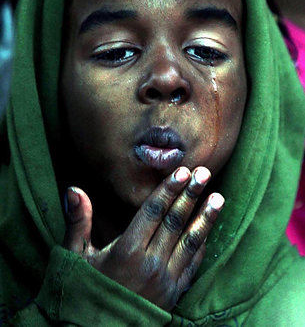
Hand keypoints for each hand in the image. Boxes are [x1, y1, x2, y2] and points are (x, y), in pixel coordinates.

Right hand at [63, 166, 224, 310]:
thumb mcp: (75, 257)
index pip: (153, 212)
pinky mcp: (173, 295)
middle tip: (204, 173)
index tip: (182, 171)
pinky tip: (209, 230)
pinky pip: (192, 265)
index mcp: (127, 252)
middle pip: (175, 223)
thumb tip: (74, 189)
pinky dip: (202, 245)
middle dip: (191, 195)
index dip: (169, 190)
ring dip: (205, 218)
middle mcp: (150, 264)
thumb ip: (78, 221)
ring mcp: (165, 281)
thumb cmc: (83, 292)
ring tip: (219, 198)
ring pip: (190, 243)